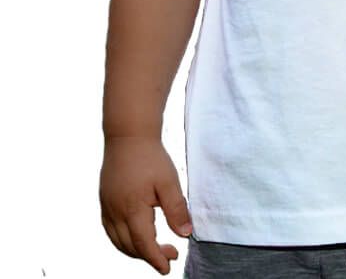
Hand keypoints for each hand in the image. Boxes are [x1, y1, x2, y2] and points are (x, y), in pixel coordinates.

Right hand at [99, 136, 192, 274]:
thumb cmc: (151, 157)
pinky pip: (110, 230)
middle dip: (149, 256)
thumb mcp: (169, 182)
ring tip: (156, 248)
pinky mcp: (104, 201)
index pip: (144, 244)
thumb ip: (176, 209)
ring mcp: (107, 207)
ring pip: (118, 241)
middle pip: (130, 247)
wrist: (128, 136)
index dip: (156, 258)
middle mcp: (115, 212)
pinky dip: (123, 240)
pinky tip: (136, 236)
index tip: (169, 266)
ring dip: (135, 250)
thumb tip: (185, 234)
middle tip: (171, 254)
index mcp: (132, 209)